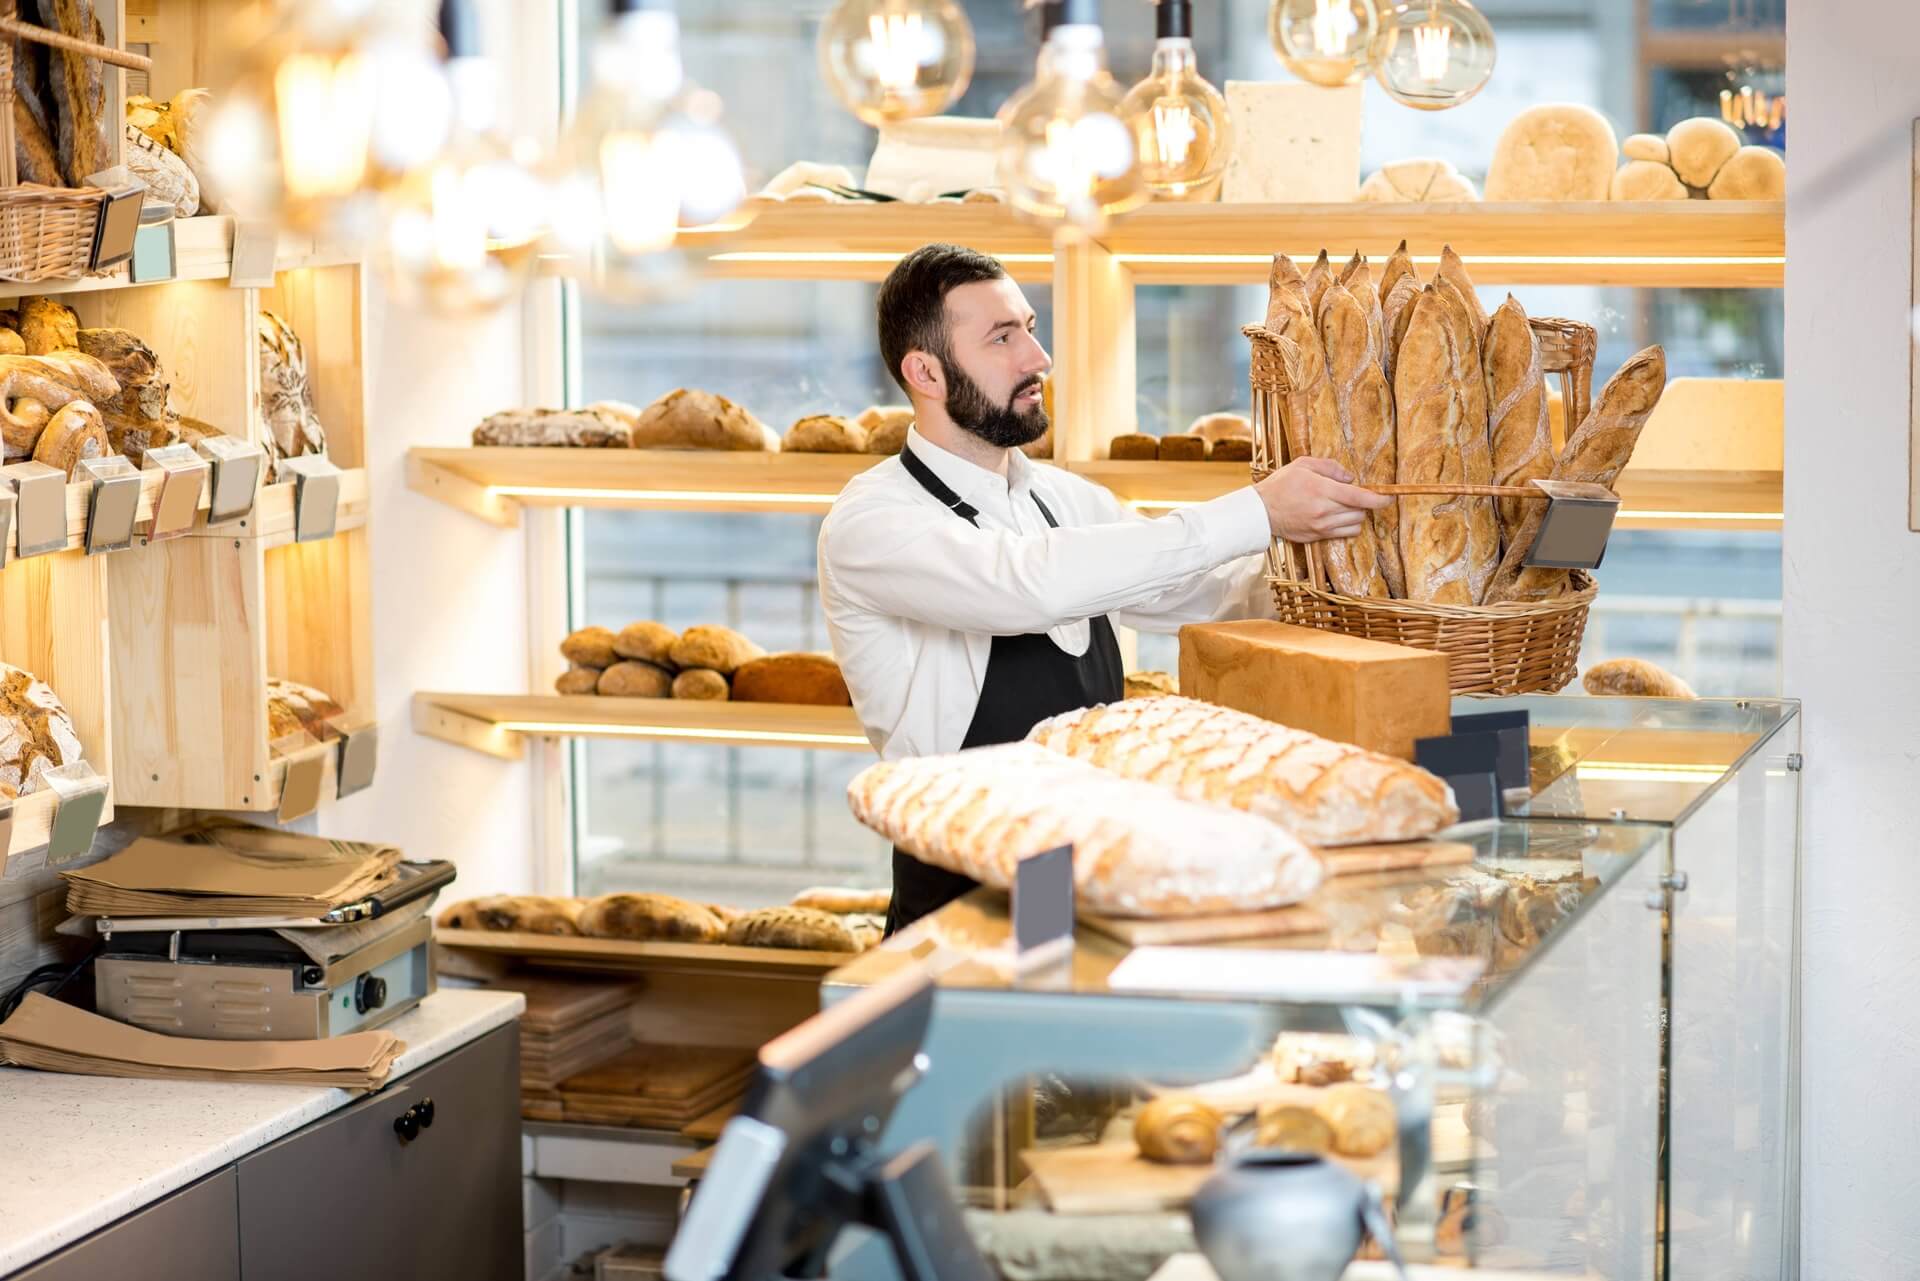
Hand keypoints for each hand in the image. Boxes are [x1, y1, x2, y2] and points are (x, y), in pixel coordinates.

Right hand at [1253, 457, 1392, 542]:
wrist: (1261, 511)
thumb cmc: (1281, 484)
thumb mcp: (1303, 464)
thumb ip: (1330, 467)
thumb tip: (1350, 478)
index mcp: (1322, 490)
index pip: (1359, 497)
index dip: (1379, 499)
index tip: (1389, 498)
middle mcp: (1324, 511)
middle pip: (1360, 511)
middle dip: (1363, 503)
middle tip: (1353, 494)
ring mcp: (1321, 527)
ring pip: (1355, 524)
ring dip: (1356, 515)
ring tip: (1343, 505)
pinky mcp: (1317, 537)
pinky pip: (1344, 534)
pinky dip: (1348, 526)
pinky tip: (1337, 517)